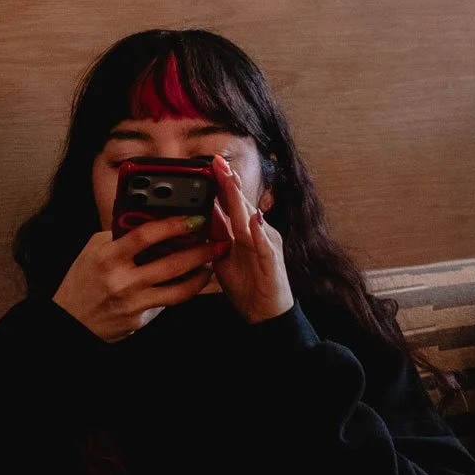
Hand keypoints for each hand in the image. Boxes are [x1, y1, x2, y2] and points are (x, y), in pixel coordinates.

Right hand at [52, 219, 215, 342]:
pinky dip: (186, 290)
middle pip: (170, 264)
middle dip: (200, 251)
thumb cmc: (83, 281)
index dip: (173, 225)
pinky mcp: (141, 318)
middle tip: (216, 241)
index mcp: (108, 256)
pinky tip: (195, 280)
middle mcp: (121, 280)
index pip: (144, 236)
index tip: (193, 218)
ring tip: (211, 262)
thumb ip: (120, 234)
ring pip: (178, 288)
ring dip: (201, 274)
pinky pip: (170, 302)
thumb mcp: (94, 250)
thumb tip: (149, 218)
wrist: (72, 320)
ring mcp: (133, 302)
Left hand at [209, 156, 292, 325]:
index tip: (211, 163)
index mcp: (244, 231)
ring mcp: (265, 245)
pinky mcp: (271, 261)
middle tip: (218, 162)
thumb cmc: (247, 284)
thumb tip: (204, 213)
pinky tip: (253, 220)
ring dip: (240, 199)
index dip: (223, 183)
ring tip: (230, 180)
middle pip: (241, 203)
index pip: (232, 202)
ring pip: (251, 219)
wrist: (265, 312)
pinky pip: (264, 245)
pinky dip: (258, 232)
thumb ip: (216, 235)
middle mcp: (256, 233)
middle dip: (229, 183)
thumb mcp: (223, 257)